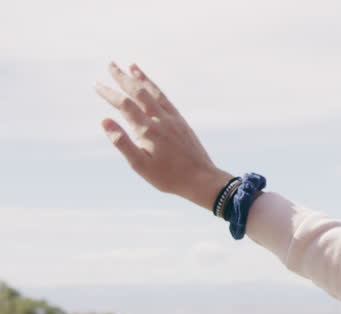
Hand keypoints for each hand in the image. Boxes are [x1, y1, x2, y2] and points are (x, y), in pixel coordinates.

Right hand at [95, 62, 232, 208]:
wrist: (201, 179)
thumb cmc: (168, 177)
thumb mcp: (140, 166)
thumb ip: (122, 143)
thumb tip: (105, 121)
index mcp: (147, 130)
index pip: (124, 105)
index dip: (109, 93)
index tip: (96, 84)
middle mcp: (160, 120)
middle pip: (138, 92)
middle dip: (123, 78)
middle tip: (110, 64)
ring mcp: (173, 119)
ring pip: (154, 93)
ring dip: (141, 78)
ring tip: (131, 66)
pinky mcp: (181, 121)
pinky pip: (166, 99)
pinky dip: (156, 89)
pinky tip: (151, 86)